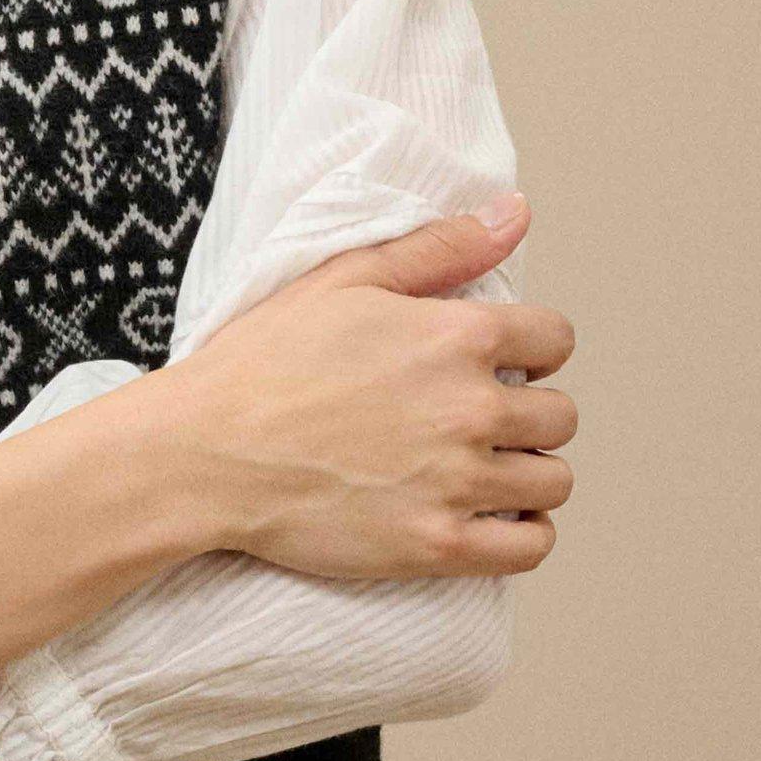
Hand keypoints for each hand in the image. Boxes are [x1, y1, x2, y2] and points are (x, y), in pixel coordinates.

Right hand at [150, 194, 575, 580]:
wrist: (202, 453)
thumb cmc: (262, 362)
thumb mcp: (344, 280)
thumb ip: (440, 248)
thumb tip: (517, 214)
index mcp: (455, 336)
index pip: (555, 341)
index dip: (530, 351)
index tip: (498, 365)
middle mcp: (470, 407)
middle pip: (559, 416)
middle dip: (527, 415)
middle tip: (476, 422)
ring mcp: (456, 481)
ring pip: (552, 482)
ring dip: (527, 475)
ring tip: (482, 471)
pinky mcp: (437, 545)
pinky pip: (531, 547)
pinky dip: (523, 535)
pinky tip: (491, 519)